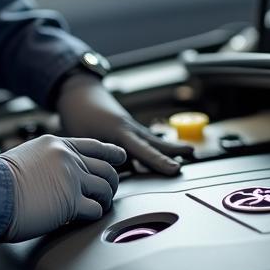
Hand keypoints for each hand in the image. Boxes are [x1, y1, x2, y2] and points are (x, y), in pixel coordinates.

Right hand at [0, 134, 125, 241]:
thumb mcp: (25, 157)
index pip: (94, 145)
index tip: (120, 157)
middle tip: (108, 192)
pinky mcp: (71, 203)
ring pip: (105, 188)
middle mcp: (68, 158)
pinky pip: (95, 209)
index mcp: (56, 144)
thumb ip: (45, 161)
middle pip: (106, 168)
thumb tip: (51, 174)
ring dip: (104, 199)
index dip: (111, 153)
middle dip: (111, 182)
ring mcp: (72, 179)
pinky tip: (85, 217)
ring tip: (97, 206)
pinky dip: (93, 214)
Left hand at [55, 72, 192, 175]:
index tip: (174, 169)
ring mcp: (130, 127)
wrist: (78, 93)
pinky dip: (157, 147)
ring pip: (153, 140)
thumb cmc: (78, 115)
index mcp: (118, 131)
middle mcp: (129, 128)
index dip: (159, 161)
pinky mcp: (128, 129)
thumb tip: (113, 176)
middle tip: (192, 154)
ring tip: (189, 152)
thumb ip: (99, 157)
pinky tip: (166, 154)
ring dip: (170, 148)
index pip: (142, 150)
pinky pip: (146, 140)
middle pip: (155, 142)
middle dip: (173, 151)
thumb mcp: (83, 138)